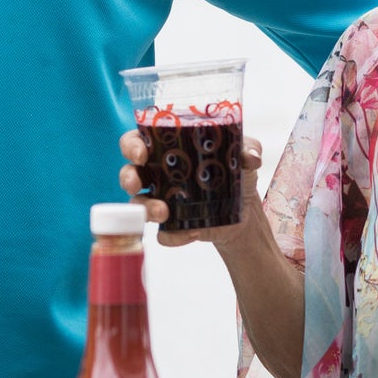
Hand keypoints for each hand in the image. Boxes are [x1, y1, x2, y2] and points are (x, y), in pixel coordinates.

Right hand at [117, 132, 264, 249]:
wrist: (246, 212)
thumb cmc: (235, 173)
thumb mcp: (243, 156)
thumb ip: (248, 148)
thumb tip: (250, 156)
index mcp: (167, 150)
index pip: (138, 141)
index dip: (132, 145)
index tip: (141, 152)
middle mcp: (158, 175)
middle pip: (129, 172)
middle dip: (128, 177)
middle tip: (137, 182)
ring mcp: (162, 202)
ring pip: (137, 205)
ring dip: (145, 209)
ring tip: (164, 212)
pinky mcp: (172, 227)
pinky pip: (162, 235)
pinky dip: (173, 236)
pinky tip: (192, 233)